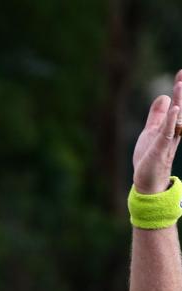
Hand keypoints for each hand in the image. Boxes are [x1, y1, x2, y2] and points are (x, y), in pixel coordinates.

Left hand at [132, 71, 181, 193]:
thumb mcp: (151, 132)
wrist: (147, 180)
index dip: (178, 90)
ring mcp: (168, 140)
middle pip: (180, 108)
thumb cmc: (150, 157)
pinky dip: (171, 121)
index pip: (177, 105)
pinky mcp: (161, 149)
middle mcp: (173, 132)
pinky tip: (174, 109)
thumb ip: (157, 116)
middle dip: (181, 92)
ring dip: (178, 101)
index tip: (180, 73)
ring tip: (180, 84)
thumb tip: (163, 96)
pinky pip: (168, 133)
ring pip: (176, 118)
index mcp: (170, 127)